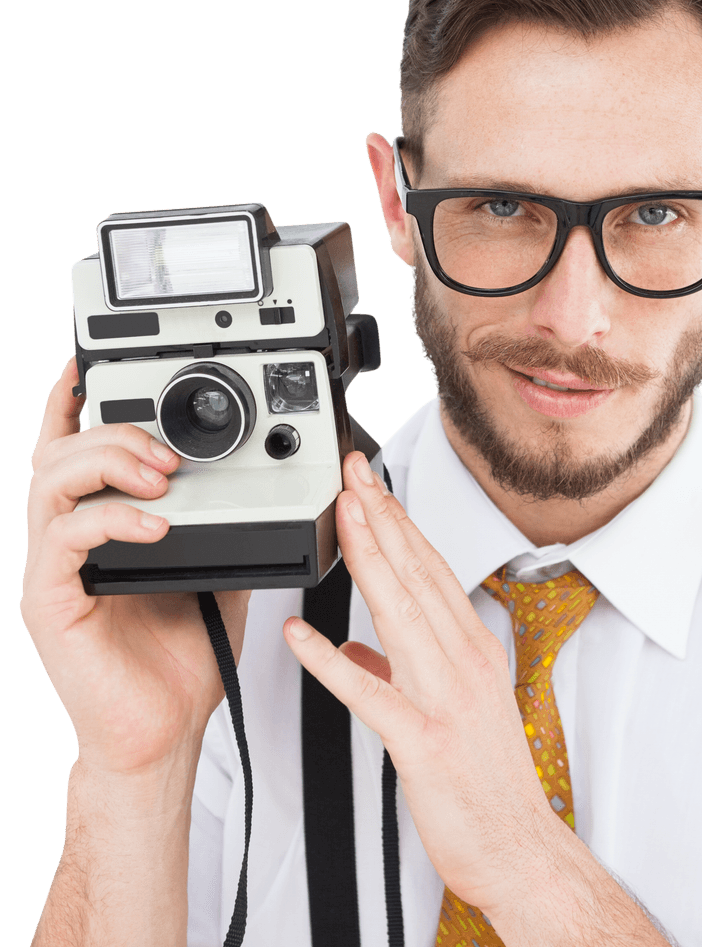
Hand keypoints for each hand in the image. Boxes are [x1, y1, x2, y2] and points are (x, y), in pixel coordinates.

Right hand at [21, 358, 251, 776]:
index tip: (95, 364)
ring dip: (108, 462)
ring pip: (50, 481)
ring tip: (161, 474)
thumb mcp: (220, 567)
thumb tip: (260, 481)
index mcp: (102, 527)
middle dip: (112, 428)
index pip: (76, 449)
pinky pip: (64, 540)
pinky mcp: (52, 602)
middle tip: (168, 449)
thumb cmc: (184, 655)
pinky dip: (111, 520)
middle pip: (57, 450)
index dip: (77, 403)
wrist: (165, 729)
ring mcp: (55, 569)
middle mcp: (70, 540)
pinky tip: (155, 525)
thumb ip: (225, 520)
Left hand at [283, 451, 559, 916]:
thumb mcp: (454, 708)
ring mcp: (445, 699)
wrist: (519, 845)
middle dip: (382, 517)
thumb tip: (358, 649)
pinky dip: (331, 663)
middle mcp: (462, 662)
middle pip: (416, 576)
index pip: (430, 571)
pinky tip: (301, 635)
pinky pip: (369, 695)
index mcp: (470, 649)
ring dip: (369, 559)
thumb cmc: (487, 778)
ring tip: (344, 515)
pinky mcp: (421, 742)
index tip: (374, 488)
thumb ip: (403, 669)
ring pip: (400, 613)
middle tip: (354, 473)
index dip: (399, 524)